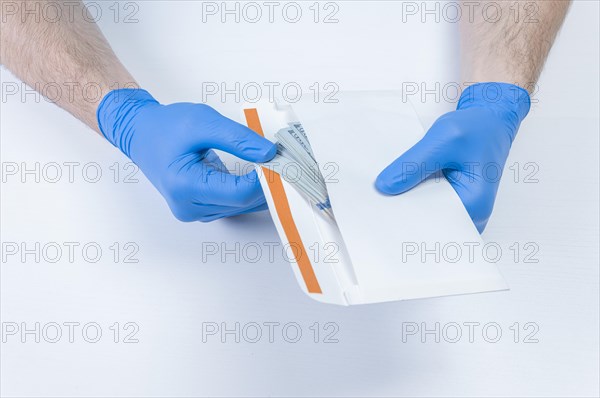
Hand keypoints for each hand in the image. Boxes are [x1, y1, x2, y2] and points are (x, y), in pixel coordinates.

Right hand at [97, 89, 275, 221]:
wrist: (142, 135)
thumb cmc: (166, 127)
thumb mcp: (203, 122)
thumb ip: (237, 138)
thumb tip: (269, 153)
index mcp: (184, 186)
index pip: (238, 193)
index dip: (265, 180)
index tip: (284, 163)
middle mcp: (189, 207)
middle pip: (242, 202)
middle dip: (268, 184)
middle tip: (289, 164)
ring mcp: (195, 211)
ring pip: (241, 206)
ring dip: (262, 189)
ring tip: (280, 168)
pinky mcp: (202, 208)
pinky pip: (234, 204)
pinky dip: (251, 191)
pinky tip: (265, 177)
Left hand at [375, 83, 529, 232]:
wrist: (489, 121)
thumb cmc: (476, 129)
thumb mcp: (441, 140)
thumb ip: (413, 165)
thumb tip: (385, 186)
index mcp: (474, 205)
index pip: (430, 223)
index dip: (404, 215)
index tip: (380, 207)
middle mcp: (470, 214)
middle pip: (427, 223)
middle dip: (403, 210)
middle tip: (377, 198)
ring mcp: (461, 209)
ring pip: (425, 214)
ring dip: (407, 201)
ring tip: (387, 189)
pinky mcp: (450, 201)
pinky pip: (426, 203)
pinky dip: (413, 194)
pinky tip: (400, 184)